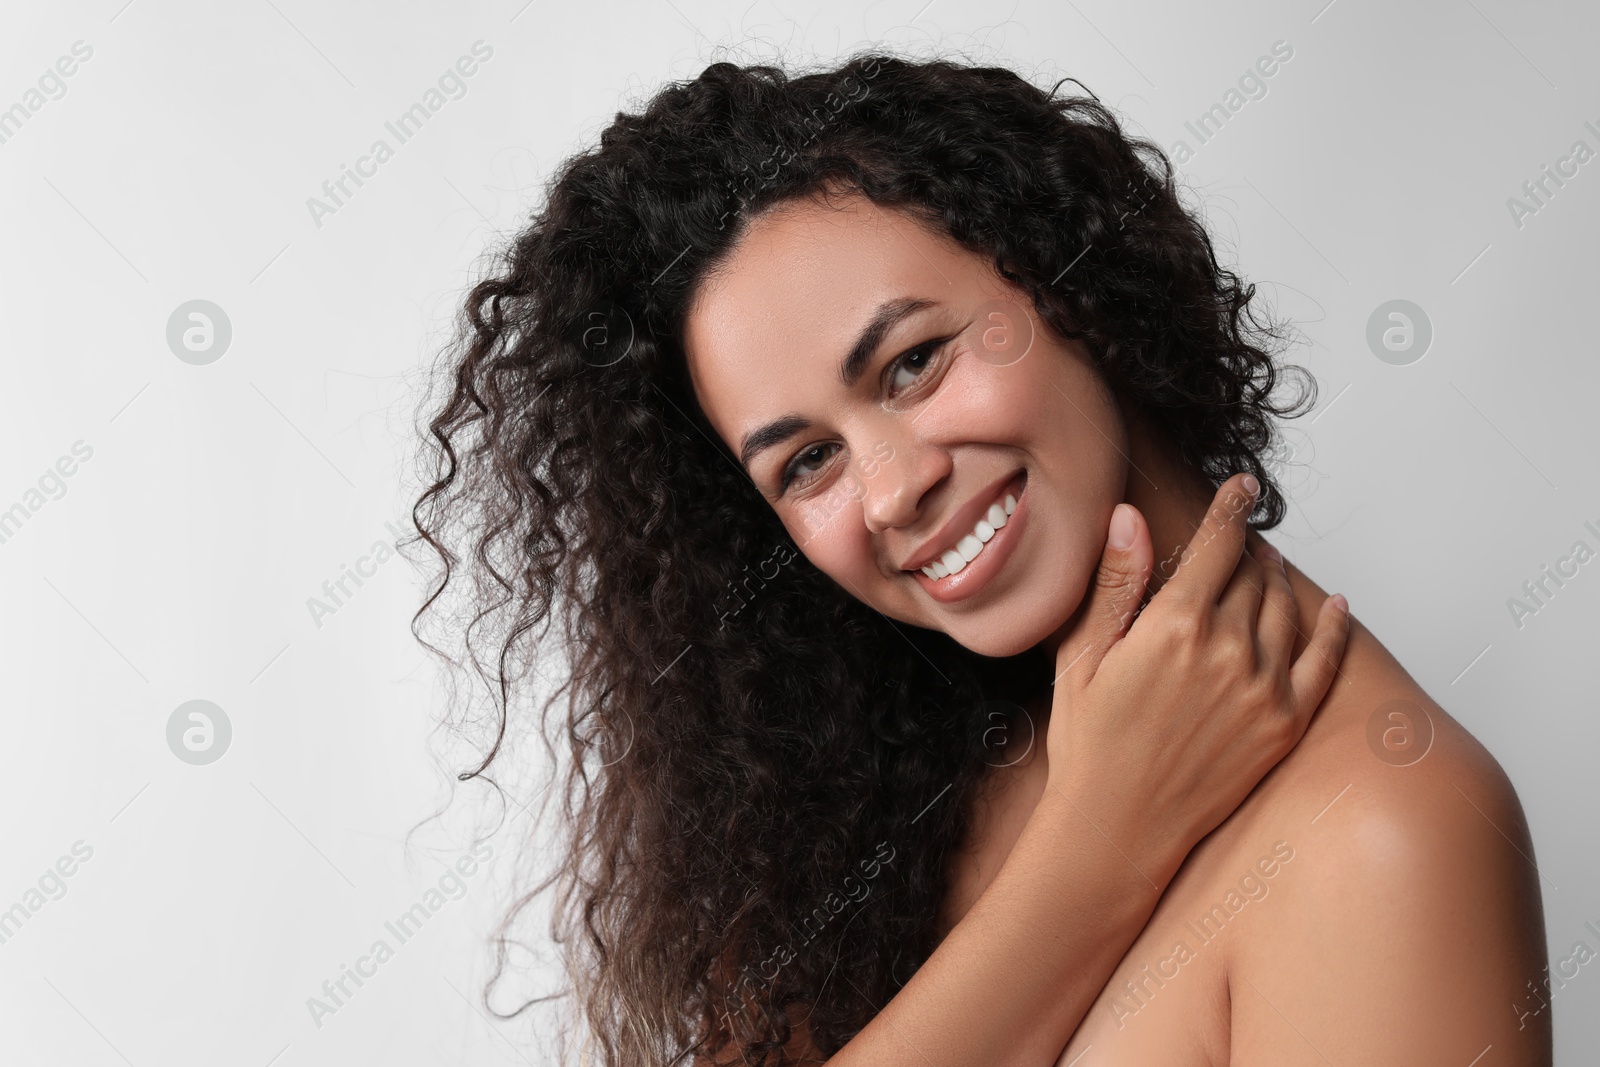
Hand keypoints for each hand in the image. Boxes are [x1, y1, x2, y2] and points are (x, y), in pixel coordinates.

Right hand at [1042, 472, 1349, 877]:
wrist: (1117, 827)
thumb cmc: (1089, 742)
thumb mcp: (1082, 656)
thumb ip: (1114, 583)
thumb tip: (1129, 517)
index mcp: (1175, 626)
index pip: (1217, 545)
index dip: (1230, 508)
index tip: (1242, 487)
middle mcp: (1229, 650)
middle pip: (1251, 575)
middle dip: (1245, 549)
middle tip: (1240, 538)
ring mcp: (1263, 688)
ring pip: (1284, 609)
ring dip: (1277, 581)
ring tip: (1265, 569)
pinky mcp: (1285, 724)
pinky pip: (1324, 661)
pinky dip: (1334, 628)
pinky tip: (1337, 607)